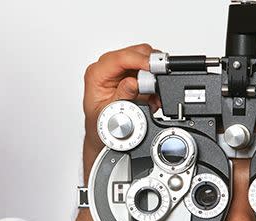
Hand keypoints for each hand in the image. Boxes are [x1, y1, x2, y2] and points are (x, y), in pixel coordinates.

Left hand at [82, 43, 161, 182]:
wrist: (104, 134)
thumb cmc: (101, 125)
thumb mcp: (109, 115)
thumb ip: (122, 97)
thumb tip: (134, 82)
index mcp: (96, 74)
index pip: (120, 58)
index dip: (140, 60)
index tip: (154, 68)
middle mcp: (107, 67)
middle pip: (136, 52)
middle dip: (151, 66)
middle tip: (158, 84)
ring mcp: (121, 68)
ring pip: (147, 57)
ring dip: (155, 75)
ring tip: (154, 96)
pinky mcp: (133, 72)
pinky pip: (151, 68)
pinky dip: (157, 82)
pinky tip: (153, 97)